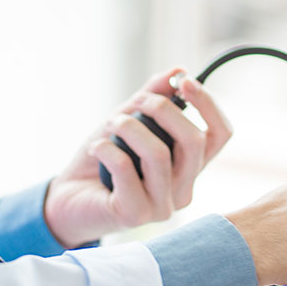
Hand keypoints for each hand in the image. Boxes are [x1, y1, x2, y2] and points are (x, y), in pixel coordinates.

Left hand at [43, 70, 231, 246]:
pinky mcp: (136, 214)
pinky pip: (126, 169)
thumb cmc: (101, 161)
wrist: (66, 199)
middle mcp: (183, 189)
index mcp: (189, 167)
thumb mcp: (128, 121)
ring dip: (130, 127)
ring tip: (111, 123)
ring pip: (159, 155)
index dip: (208, 104)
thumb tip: (178, 71)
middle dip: (164, 109)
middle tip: (138, 101)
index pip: (220, 135)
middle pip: (195, 142)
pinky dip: (107, 148)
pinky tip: (96, 147)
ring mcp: (163, 206)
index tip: (184, 82)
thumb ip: (153, 98)